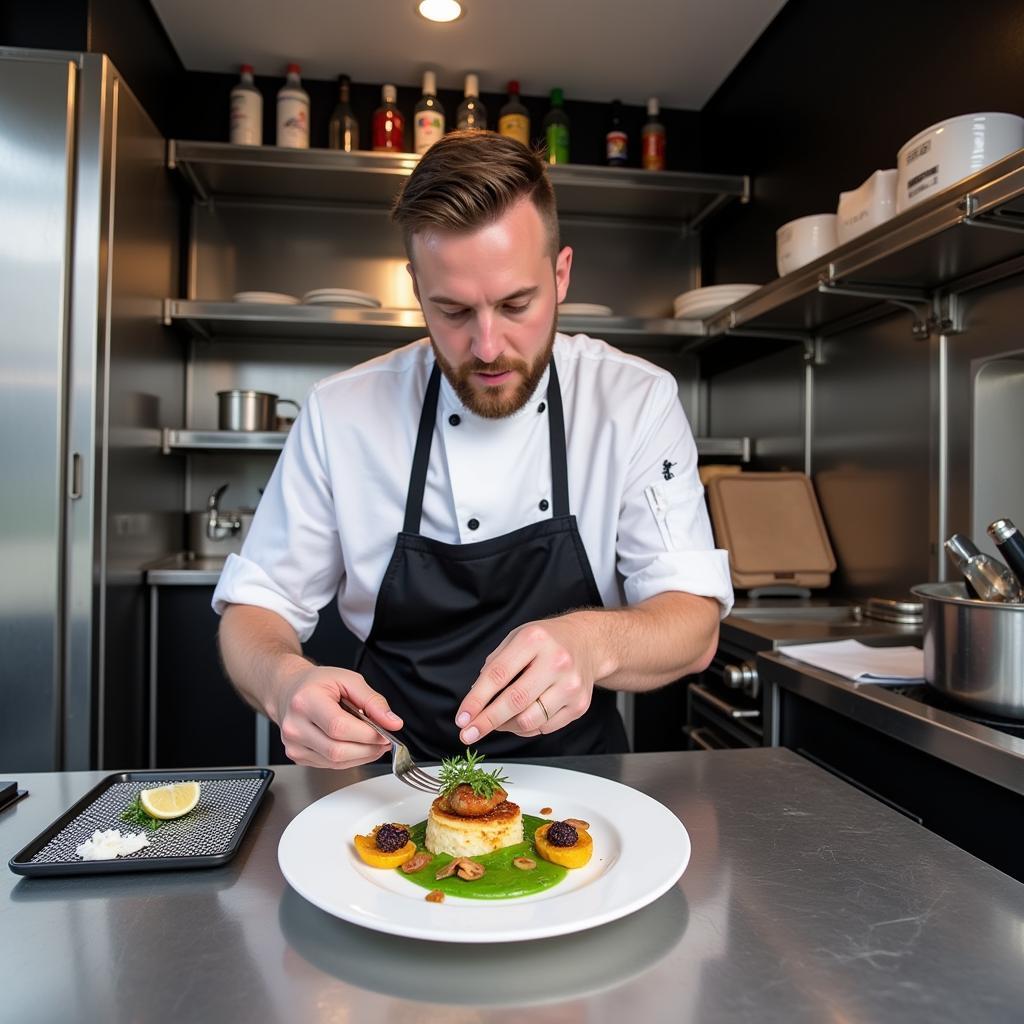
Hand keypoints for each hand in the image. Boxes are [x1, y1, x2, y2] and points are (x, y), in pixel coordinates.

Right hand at [276, 663, 402, 768]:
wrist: (289, 690)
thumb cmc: (317, 683)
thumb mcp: (349, 680)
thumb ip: (373, 701)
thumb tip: (393, 723)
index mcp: (306, 701)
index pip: (339, 727)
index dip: (367, 734)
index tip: (385, 732)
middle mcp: (295, 726)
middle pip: (337, 750)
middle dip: (368, 748)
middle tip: (383, 740)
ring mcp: (294, 744)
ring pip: (335, 762)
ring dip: (361, 756)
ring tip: (372, 742)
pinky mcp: (297, 756)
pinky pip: (330, 765)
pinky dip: (349, 759)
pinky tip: (356, 746)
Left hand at [455, 615, 598, 743]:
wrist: (588, 643)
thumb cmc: (547, 641)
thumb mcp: (517, 638)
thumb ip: (495, 665)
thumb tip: (476, 698)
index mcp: (534, 640)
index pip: (498, 675)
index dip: (476, 700)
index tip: (462, 718)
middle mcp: (556, 662)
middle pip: (515, 701)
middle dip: (486, 721)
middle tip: (468, 734)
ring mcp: (571, 686)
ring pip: (529, 721)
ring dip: (506, 726)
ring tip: (498, 720)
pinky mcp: (579, 706)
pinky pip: (544, 728)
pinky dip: (526, 727)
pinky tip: (522, 715)